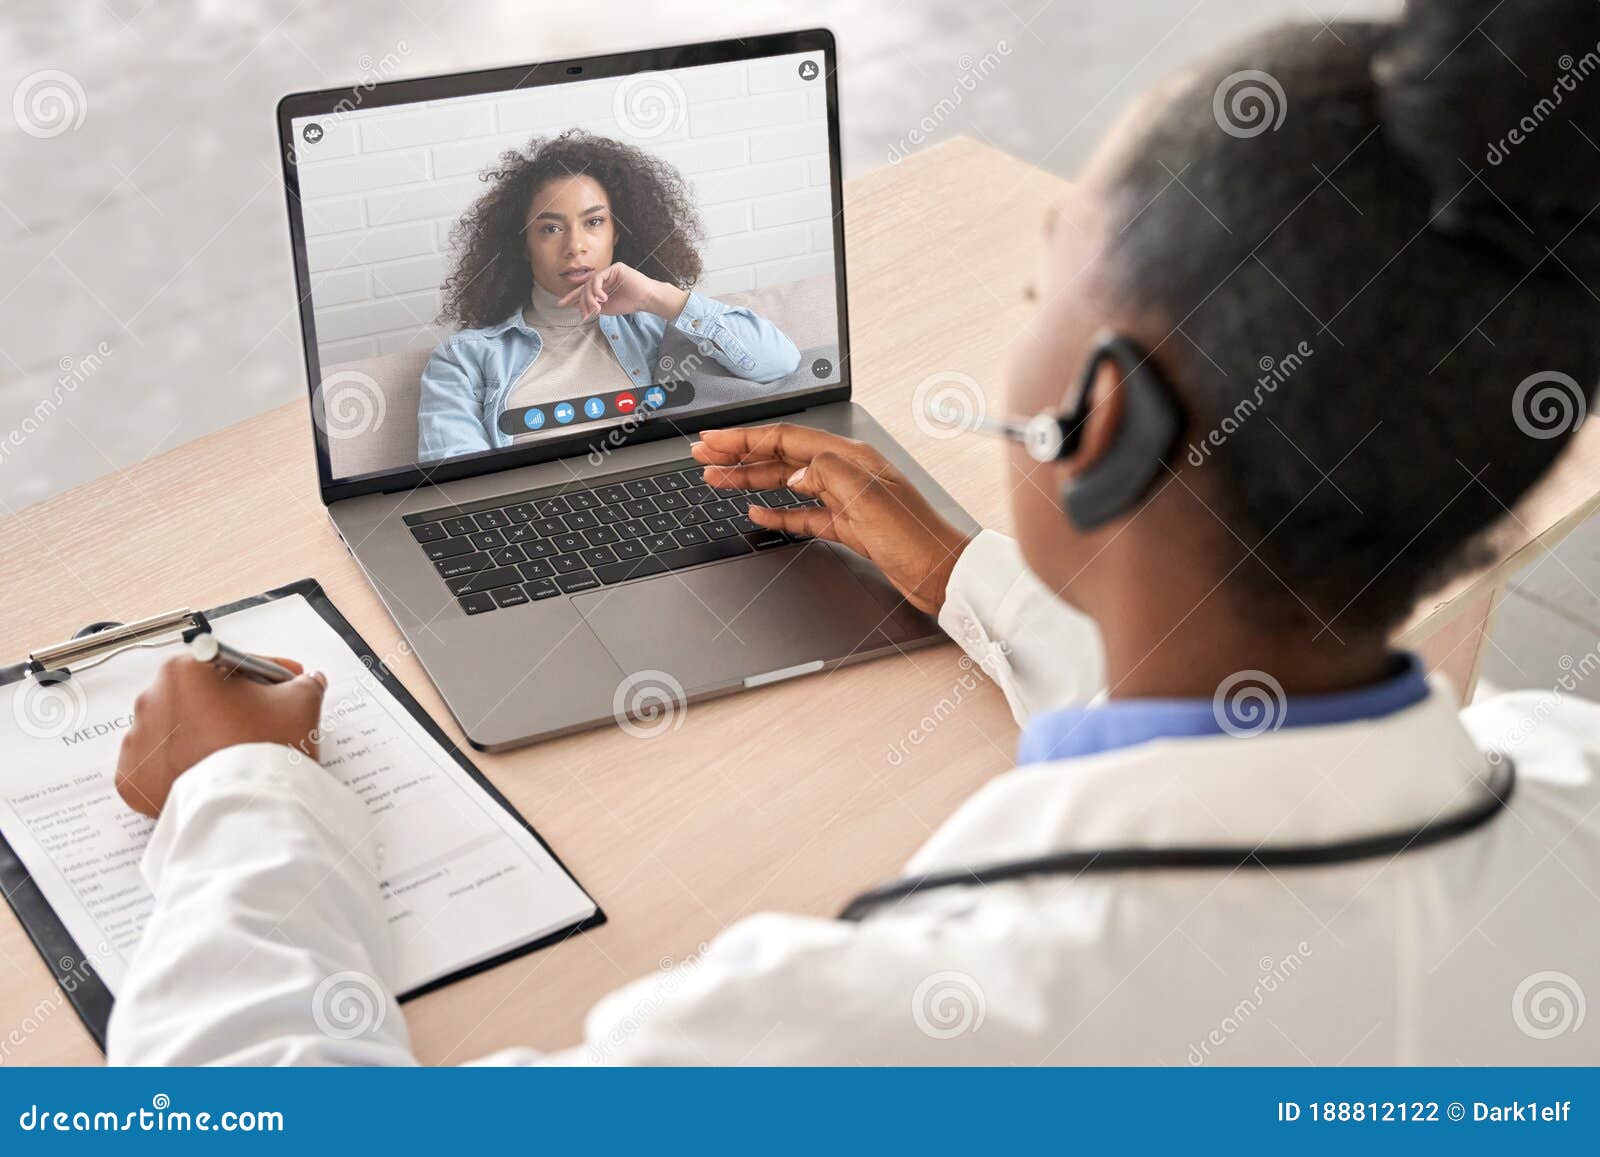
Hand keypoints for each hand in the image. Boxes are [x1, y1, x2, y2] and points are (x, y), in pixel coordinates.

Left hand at [115, 656, 327, 817]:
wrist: (246, 808)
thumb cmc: (265, 750)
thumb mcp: (301, 703)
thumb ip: (305, 683)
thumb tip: (306, 682)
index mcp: (185, 670)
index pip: (233, 664)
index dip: (267, 674)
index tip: (282, 684)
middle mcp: (151, 699)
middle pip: (201, 695)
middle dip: (231, 704)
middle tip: (262, 722)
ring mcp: (138, 740)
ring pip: (179, 729)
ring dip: (204, 734)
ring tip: (237, 753)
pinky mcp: (133, 777)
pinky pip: (159, 764)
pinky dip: (182, 766)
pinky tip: (211, 770)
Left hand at [557, 262, 688, 322]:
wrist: (646, 299)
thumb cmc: (629, 303)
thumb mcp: (607, 308)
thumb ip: (593, 306)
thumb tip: (579, 306)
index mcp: (602, 286)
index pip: (583, 290)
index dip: (571, 297)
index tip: (560, 304)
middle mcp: (604, 277)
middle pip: (585, 287)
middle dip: (582, 301)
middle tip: (585, 313)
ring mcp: (609, 271)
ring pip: (590, 283)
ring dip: (590, 297)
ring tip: (596, 307)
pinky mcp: (615, 268)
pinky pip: (599, 278)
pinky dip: (597, 289)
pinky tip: (603, 298)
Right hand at [691, 424, 972, 614]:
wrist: (942, 573)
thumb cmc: (916, 537)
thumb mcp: (868, 499)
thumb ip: (828, 474)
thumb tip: (796, 470)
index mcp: (849, 458)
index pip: (785, 439)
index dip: (745, 438)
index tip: (713, 439)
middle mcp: (845, 473)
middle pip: (781, 457)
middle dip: (739, 455)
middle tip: (703, 456)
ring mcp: (845, 500)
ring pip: (787, 484)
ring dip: (751, 481)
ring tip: (717, 480)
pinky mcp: (847, 526)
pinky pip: (803, 514)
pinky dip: (777, 512)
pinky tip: (757, 513)